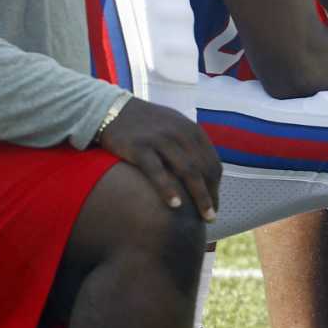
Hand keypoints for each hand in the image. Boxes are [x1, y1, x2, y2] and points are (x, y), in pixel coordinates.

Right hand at [97, 98, 220, 221]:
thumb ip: (189, 146)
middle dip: (211, 195)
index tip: (214, 204)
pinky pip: (157, 171)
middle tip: (210, 218)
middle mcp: (180, 134)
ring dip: (199, 196)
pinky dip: (168, 188)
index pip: (212, 163)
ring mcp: (160, 139)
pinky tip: (175, 205)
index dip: (216, 187)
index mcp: (192, 131)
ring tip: (202, 217)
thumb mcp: (173, 127)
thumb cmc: (145, 124)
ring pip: (188, 171)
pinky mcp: (139, 147)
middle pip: (204, 169)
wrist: (111, 109)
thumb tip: (202, 174)